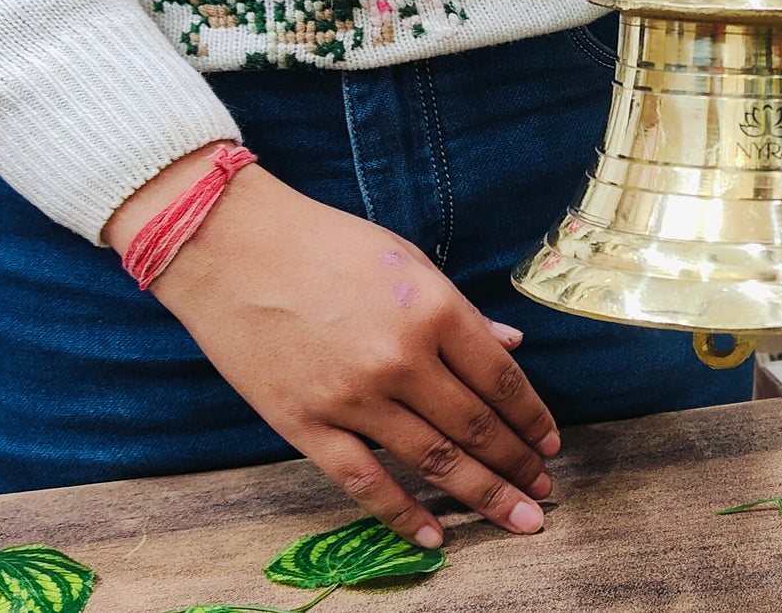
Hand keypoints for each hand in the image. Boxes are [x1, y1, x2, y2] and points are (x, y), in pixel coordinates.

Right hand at [104, 147, 558, 547]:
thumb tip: (512, 345)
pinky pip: (365, 483)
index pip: (500, 379)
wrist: (230, 247)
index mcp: (433, 310)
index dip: (531, 417)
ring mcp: (353, 397)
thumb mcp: (407, 261)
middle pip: (476, 427)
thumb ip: (461, 312)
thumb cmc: (324, 244)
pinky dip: (404, 515)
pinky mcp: (305, 424)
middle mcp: (401, 359)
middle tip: (544, 492)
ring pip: (434, 461)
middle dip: (518, 464)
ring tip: (517, 516)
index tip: (550, 443)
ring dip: (484, 493)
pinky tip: (436, 537)